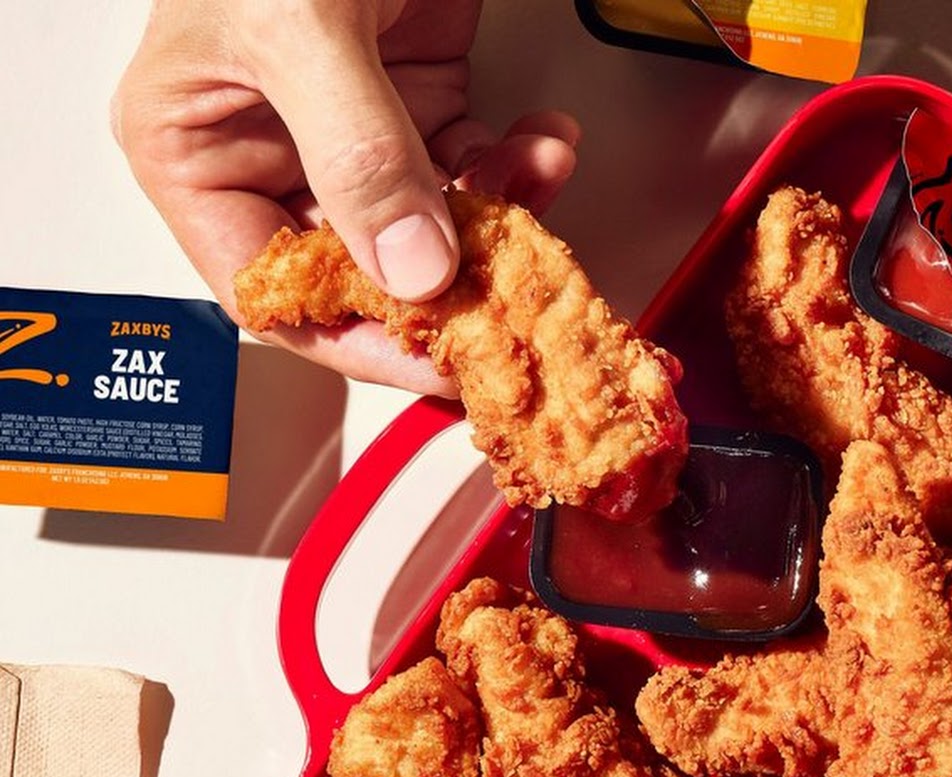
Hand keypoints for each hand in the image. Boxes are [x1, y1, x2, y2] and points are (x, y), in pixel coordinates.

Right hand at [112, 1, 579, 391]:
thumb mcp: (300, 26)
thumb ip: (356, 151)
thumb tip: (410, 270)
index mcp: (194, 148)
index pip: (276, 295)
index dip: (360, 340)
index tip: (441, 360)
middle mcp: (271, 151)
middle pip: (368, 278)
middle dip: (454, 289)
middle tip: (522, 301)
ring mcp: (352, 131)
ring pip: (439, 236)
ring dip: (505, 228)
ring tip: (540, 188)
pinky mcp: (417, 97)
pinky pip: (478, 172)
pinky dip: (526, 169)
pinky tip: (548, 143)